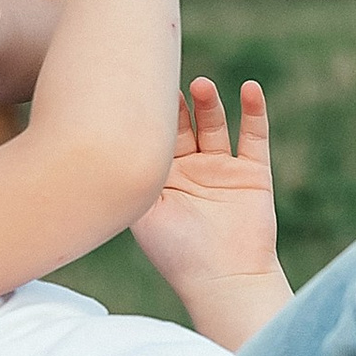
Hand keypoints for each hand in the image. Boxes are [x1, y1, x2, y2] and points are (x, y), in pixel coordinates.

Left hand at [130, 77, 281, 309]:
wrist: (224, 281)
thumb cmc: (176, 252)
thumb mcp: (141, 211)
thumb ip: (130, 174)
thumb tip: (101, 134)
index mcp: (161, 178)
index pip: (151, 134)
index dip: (145, 109)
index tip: (135, 79)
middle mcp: (190, 169)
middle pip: (183, 123)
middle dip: (176, 102)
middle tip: (165, 75)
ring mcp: (222, 169)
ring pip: (215, 125)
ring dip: (209, 104)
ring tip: (201, 85)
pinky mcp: (253, 173)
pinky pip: (254, 136)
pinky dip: (253, 112)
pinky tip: (250, 88)